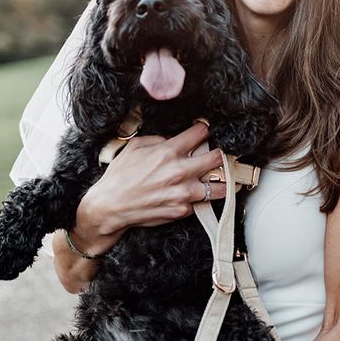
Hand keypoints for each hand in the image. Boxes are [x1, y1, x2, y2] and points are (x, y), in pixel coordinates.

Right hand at [69, 121, 231, 255]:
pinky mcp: (182, 210)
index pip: (201, 133)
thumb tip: (174, 139)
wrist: (110, 206)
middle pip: (218, 158)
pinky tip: (199, 194)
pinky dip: (200, 198)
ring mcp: (183, 193)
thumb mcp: (136, 146)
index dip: (205, 130)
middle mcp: (180, 171)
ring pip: (220, 187)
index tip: (205, 131)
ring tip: (229, 179)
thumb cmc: (120, 175)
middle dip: (222, 154)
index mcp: (169, 152)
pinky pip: (199, 202)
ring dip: (225, 182)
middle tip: (222, 154)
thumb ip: (159, 139)